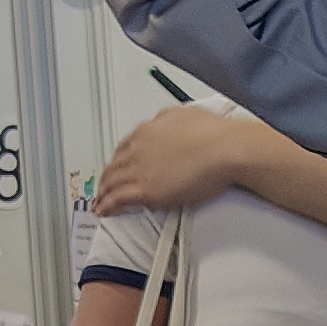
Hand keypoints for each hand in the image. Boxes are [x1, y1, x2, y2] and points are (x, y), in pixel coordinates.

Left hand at [94, 106, 253, 218]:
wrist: (225, 149)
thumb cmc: (216, 134)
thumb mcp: (186, 114)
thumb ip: (168, 120)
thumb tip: (163, 124)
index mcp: (147, 130)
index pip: (123, 148)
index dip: (117, 161)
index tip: (116, 168)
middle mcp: (139, 148)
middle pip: (113, 166)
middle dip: (105, 178)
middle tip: (102, 188)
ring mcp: (141, 169)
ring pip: (112, 183)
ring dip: (103, 194)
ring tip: (100, 203)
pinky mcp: (148, 190)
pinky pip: (119, 199)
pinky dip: (108, 206)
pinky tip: (106, 211)